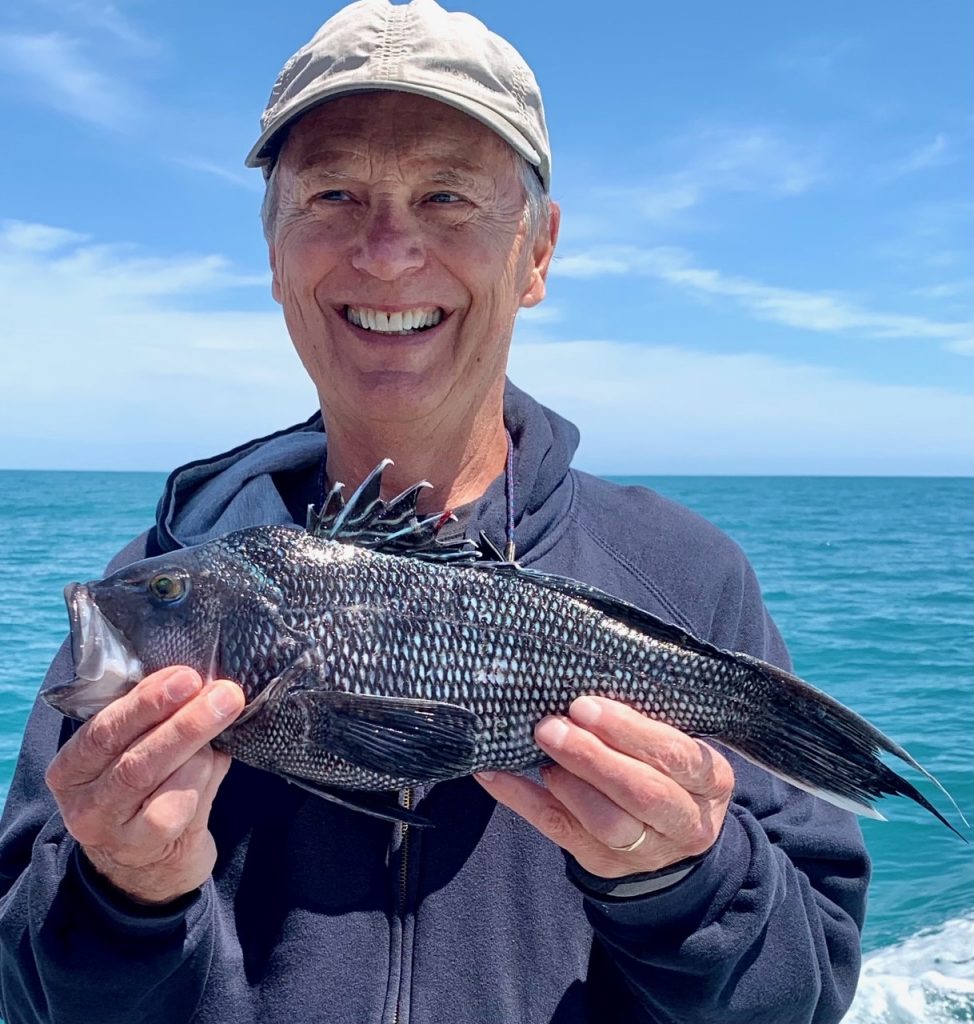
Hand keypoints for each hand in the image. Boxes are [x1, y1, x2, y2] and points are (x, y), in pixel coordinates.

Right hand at [45, 666, 245, 904]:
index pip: (103, 731)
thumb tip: (205, 686)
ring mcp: (113, 831)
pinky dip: (204, 774)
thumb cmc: (146, 789)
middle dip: (184, 721)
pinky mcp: (147, 847)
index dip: (146, 702)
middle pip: (133, 758)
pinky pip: (178, 805)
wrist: (148, 865)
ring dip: (198, 742)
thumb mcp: (136, 751)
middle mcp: (84, 803)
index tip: (187, 676)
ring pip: (155, 779)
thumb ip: (158, 720)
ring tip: (226, 712)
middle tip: (223, 693)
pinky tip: (217, 758)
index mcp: (71, 768)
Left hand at [476, 696, 733, 878]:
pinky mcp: (603, 864)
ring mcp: (646, 850)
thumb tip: (581, 681)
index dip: (630, 732)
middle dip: (592, 757)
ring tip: (538, 749)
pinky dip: (522, 800)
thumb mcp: (678, 742)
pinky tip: (494, 773)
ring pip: (607, 823)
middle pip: (641, 793)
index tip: (585, 706)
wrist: (672, 837)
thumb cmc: (668, 767)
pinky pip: (560, 831)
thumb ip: (647, 720)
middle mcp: (685, 821)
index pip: (675, 756)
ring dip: (567, 783)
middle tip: (551, 726)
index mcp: (709, 780)